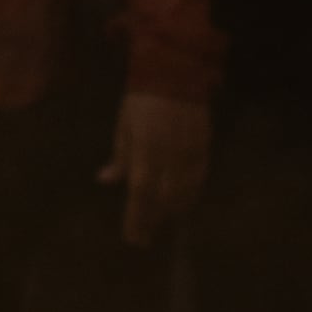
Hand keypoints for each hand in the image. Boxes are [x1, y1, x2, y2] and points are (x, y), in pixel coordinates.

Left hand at [104, 90, 209, 244]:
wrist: (175, 73)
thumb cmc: (142, 100)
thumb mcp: (124, 124)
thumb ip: (119, 155)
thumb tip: (107, 181)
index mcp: (144, 147)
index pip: (140, 192)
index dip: (137, 218)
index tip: (133, 238)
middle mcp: (169, 153)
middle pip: (164, 198)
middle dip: (153, 219)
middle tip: (144, 236)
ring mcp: (189, 150)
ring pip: (185, 192)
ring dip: (173, 210)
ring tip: (161, 222)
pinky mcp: (204, 146)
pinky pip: (199, 178)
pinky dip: (191, 194)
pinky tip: (184, 202)